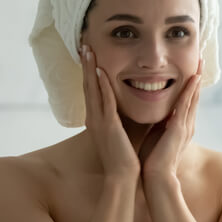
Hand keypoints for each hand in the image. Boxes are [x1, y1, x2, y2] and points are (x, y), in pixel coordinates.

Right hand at [81, 45, 139, 177]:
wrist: (124, 176)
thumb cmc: (126, 155)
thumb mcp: (124, 129)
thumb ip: (125, 114)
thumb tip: (137, 100)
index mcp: (98, 118)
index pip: (93, 90)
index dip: (90, 71)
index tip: (90, 54)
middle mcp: (94, 117)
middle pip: (88, 85)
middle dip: (87, 65)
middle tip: (84, 45)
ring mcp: (99, 121)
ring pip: (93, 89)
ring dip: (91, 69)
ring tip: (88, 50)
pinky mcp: (108, 126)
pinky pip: (104, 102)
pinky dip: (102, 86)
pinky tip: (101, 72)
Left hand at [140, 62, 202, 179]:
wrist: (155, 177)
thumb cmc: (152, 159)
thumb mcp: (156, 135)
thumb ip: (159, 124)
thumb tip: (156, 114)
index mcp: (181, 126)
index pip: (187, 101)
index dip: (190, 84)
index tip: (192, 68)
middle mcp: (187, 124)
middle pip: (194, 95)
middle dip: (198, 77)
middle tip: (202, 58)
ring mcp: (185, 125)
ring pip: (193, 97)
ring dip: (196, 79)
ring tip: (200, 62)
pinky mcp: (180, 128)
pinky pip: (186, 105)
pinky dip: (190, 90)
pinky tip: (193, 78)